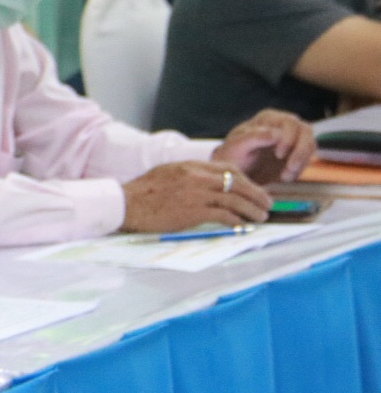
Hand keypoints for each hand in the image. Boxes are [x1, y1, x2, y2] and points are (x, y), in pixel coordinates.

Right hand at [120, 160, 270, 232]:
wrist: (125, 204)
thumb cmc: (142, 193)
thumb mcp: (167, 173)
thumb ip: (189, 175)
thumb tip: (207, 184)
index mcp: (191, 166)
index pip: (229, 169)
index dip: (246, 180)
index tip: (253, 189)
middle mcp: (198, 177)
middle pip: (238, 183)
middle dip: (257, 194)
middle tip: (267, 204)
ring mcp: (197, 194)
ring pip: (236, 200)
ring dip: (252, 210)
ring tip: (262, 217)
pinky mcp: (194, 211)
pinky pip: (224, 215)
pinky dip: (237, 221)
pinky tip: (243, 226)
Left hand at [212, 109, 316, 183]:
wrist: (231, 171)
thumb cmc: (231, 156)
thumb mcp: (236, 147)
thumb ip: (253, 137)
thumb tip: (275, 134)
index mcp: (269, 118)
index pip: (289, 123)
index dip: (288, 139)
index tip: (278, 155)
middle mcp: (284, 125)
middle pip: (306, 131)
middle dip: (301, 151)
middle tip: (290, 168)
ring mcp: (292, 138)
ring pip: (310, 145)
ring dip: (302, 162)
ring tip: (286, 177)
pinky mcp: (295, 154)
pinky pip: (306, 159)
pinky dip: (299, 170)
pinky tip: (285, 178)